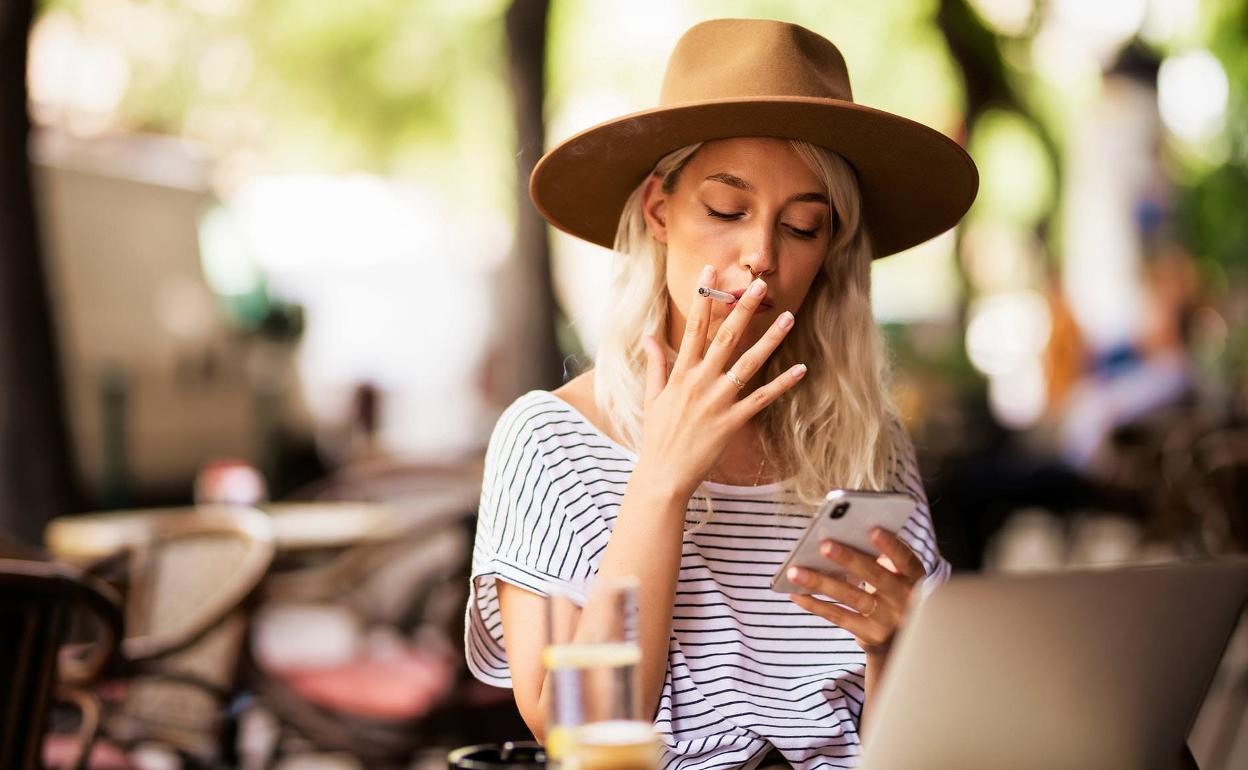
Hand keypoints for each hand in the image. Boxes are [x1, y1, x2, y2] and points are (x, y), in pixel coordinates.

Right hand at [635, 265, 806, 500]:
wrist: (663, 475)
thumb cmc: (657, 436)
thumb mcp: (652, 397)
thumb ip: (655, 364)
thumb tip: (648, 336)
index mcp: (680, 373)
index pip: (693, 327)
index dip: (702, 297)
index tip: (710, 271)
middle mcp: (700, 382)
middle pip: (725, 337)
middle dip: (743, 309)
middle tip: (761, 285)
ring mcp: (717, 401)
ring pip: (748, 363)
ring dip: (770, 339)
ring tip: (789, 317)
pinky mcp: (732, 422)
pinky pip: (762, 399)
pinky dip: (782, 384)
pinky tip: (800, 368)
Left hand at [786, 528, 925, 656]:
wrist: (903, 641)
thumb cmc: (893, 594)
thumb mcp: (898, 577)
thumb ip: (880, 560)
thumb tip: (839, 541)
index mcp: (915, 578)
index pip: (906, 560)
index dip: (891, 546)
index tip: (872, 530)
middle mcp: (906, 600)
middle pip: (876, 576)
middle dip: (849, 559)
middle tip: (824, 545)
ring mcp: (888, 620)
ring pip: (852, 597)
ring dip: (821, 582)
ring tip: (795, 571)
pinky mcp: (870, 635)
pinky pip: (839, 616)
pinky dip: (816, 604)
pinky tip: (796, 594)